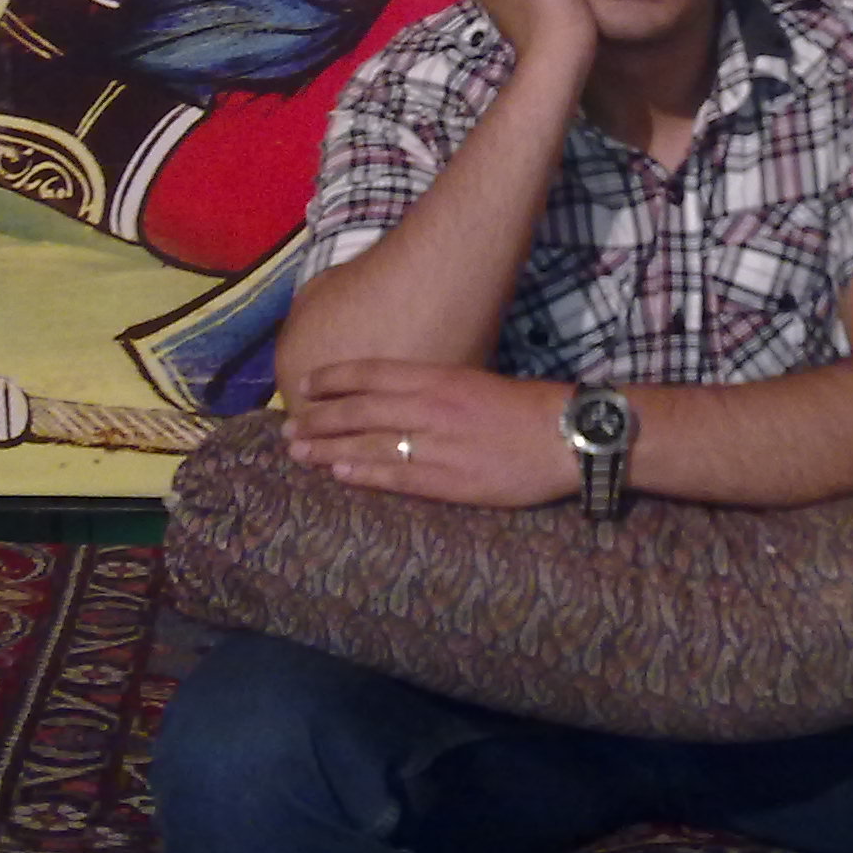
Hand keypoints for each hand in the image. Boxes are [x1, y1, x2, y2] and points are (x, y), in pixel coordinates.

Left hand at [284, 360, 579, 506]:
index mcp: (438, 377)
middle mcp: (430, 407)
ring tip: (298, 453)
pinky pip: (395, 476)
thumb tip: (400, 395)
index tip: (304, 385)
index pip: (371, 373)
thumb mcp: (474, 382)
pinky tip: (337, 474)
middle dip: (319, 419)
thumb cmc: (524, 408)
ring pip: (368, 444)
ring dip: (328, 448)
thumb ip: (435, 387)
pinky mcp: (448, 480)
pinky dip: (362, 474)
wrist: (564, 435)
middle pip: (358, 410)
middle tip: (288, 428)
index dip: (333, 379)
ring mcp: (436, 444)